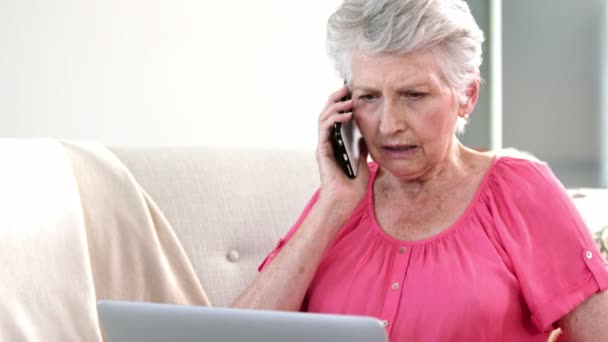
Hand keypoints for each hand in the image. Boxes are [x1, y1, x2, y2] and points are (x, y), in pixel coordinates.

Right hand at [316, 85, 369, 213]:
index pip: (336, 118)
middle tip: (346, 88)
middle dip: (336, 99)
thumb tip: (365, 134)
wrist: (345, 200)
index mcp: (336, 143)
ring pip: (324, 118)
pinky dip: (334, 119)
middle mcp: (328, 142)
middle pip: (327, 113)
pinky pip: (325, 129)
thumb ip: (361, 147)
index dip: (342, 104)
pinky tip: (345, 114)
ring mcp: (324, 145)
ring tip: (348, 99)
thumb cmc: (352, 185)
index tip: (352, 93)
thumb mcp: (362, 160)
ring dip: (335, 106)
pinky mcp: (322, 150)